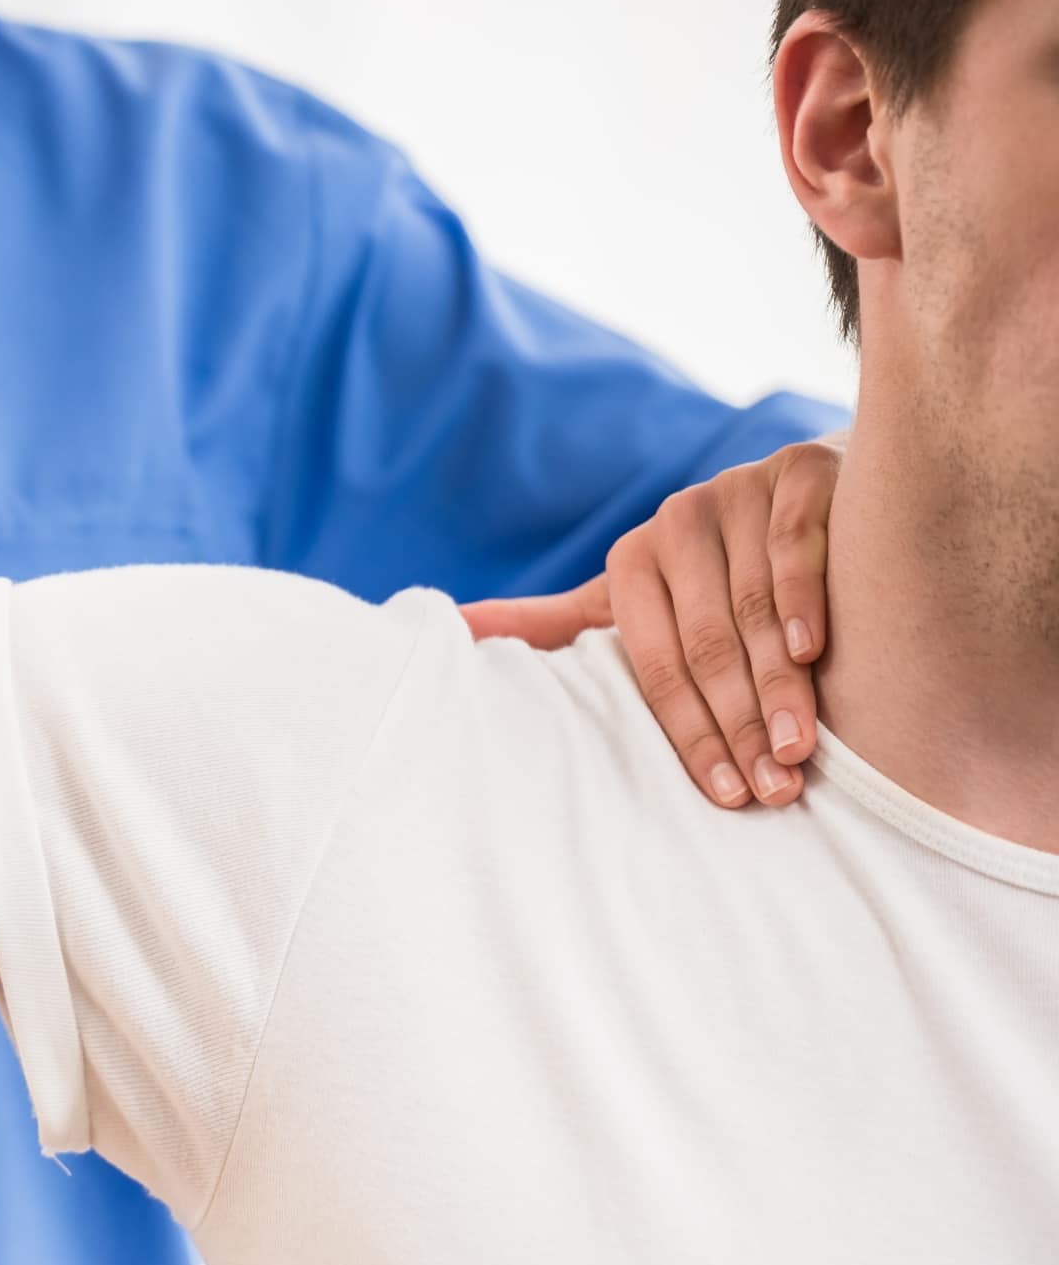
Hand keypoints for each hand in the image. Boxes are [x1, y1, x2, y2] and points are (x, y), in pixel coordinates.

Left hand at [461, 433, 843, 808]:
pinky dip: (801, 599)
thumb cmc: (710, 574)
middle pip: (705, 642)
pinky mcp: (800, 470)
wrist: (802, 494)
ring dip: (779, 685)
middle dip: (739, 724)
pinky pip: (796, 543)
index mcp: (630, 560)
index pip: (653, 662)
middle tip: (772, 789)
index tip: (724, 794)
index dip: (688, 732)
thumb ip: (556, 624)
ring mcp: (739, 490)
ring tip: (799, 750)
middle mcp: (678, 519)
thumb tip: (453, 632)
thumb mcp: (631, 600)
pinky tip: (811, 652)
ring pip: (753, 605)